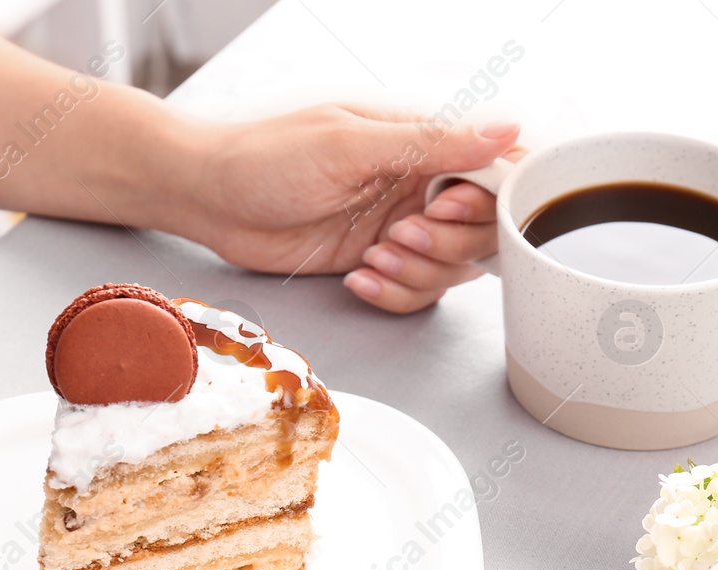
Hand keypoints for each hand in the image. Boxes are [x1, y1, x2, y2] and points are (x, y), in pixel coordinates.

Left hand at [182, 104, 521, 312]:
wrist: (210, 198)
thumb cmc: (267, 157)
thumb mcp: (352, 144)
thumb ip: (432, 142)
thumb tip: (507, 128)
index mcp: (422, 140)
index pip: (495, 168)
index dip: (485, 198)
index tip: (445, 206)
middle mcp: (419, 183)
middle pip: (483, 228)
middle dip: (448, 243)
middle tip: (401, 234)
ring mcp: (400, 224)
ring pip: (452, 267)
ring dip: (419, 272)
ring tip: (374, 256)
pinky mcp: (378, 259)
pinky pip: (416, 291)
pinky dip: (394, 293)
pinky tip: (359, 278)